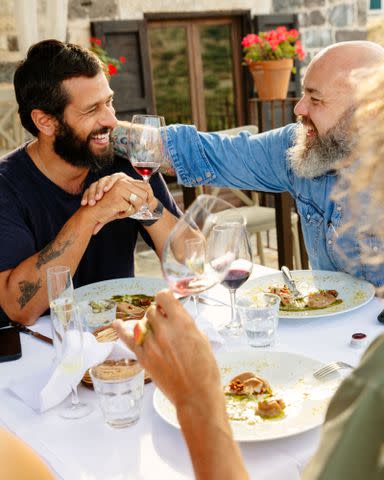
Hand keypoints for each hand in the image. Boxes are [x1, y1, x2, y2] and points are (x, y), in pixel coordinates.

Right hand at [81, 175, 156, 233]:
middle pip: (145, 194)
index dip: (150, 196)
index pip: (146, 186)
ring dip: (133, 210)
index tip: (150, 205)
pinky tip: (117, 212)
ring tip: (123, 210)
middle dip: (141, 205)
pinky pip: (131, 209)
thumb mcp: (123, 198)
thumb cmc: (109, 207)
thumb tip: (153, 202)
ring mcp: (120, 189)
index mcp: (125, 180)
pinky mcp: (118, 198)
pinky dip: (126, 214)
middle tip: (133, 210)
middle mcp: (123, 182)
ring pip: (139, 202)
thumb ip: (136, 196)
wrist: (93, 212)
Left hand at [113, 289, 221, 409]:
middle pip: (151, 310)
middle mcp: (164, 330)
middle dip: (159, 313)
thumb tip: (175, 318)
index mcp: (182, 322)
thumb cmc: (205, 370)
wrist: (196, 396)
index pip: (163, 296)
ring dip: (148, 324)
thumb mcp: (202, 339)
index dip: (165, 298)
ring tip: (157, 332)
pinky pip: (128, 338)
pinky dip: (121, 330)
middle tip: (166, 324)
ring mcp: (151, 344)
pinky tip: (117, 324)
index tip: (167, 302)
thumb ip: (186, 324)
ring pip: (141, 322)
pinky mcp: (143, 357)